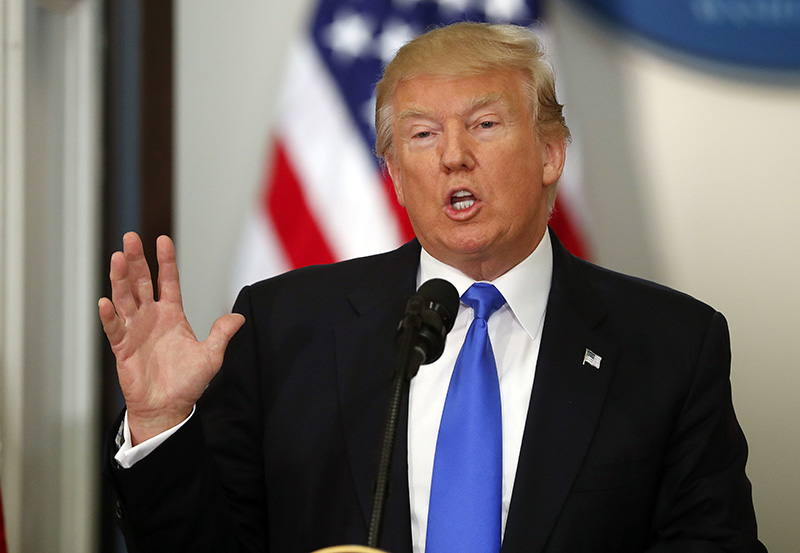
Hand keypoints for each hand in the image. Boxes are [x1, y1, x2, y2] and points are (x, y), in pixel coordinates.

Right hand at [99, 232, 244, 444]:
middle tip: (130, 237)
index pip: (167, 281)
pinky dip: (109, 316)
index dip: (165, 261)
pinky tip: (105, 302)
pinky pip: (114, 328)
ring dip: (120, 279)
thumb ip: (222, 334)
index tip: (162, 239)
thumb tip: (240, 317)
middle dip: (136, 260)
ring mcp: (135, 330)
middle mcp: (151, 317)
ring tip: (118, 258)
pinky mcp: (123, 347)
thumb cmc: (189, 382)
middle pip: (141, 282)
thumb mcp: (212, 355)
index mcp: (172, 315)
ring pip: (125, 298)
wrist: (169, 407)